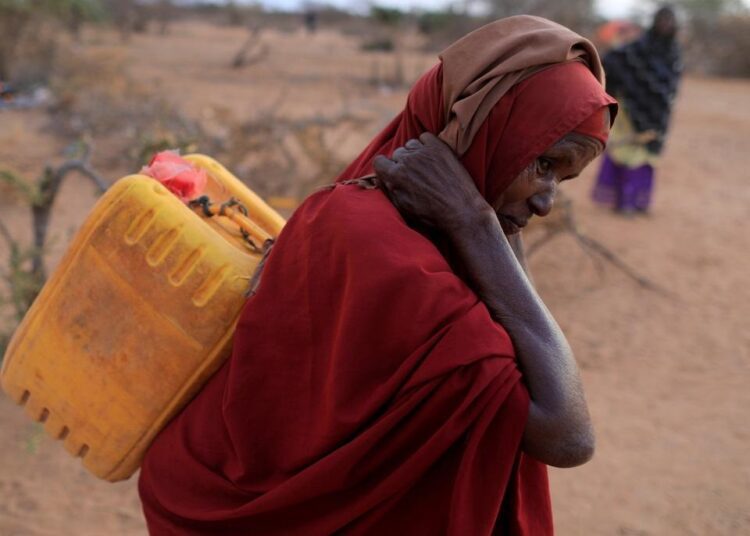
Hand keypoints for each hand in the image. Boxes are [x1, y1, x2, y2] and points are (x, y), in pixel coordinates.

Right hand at [373, 132, 491, 232]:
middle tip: (414, 176)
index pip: (379, 161)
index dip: (385, 168)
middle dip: (402, 163)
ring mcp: (424, 152)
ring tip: (425, 168)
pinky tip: (432, 157)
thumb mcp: (403, 208)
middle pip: (397, 154)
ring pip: (410, 145)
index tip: (393, 173)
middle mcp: (407, 160)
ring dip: (414, 153)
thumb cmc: (431, 215)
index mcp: (395, 176)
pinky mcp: (439, 147)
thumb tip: (380, 177)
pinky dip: (426, 144)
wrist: (461, 210)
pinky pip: (425, 137)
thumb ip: (388, 190)